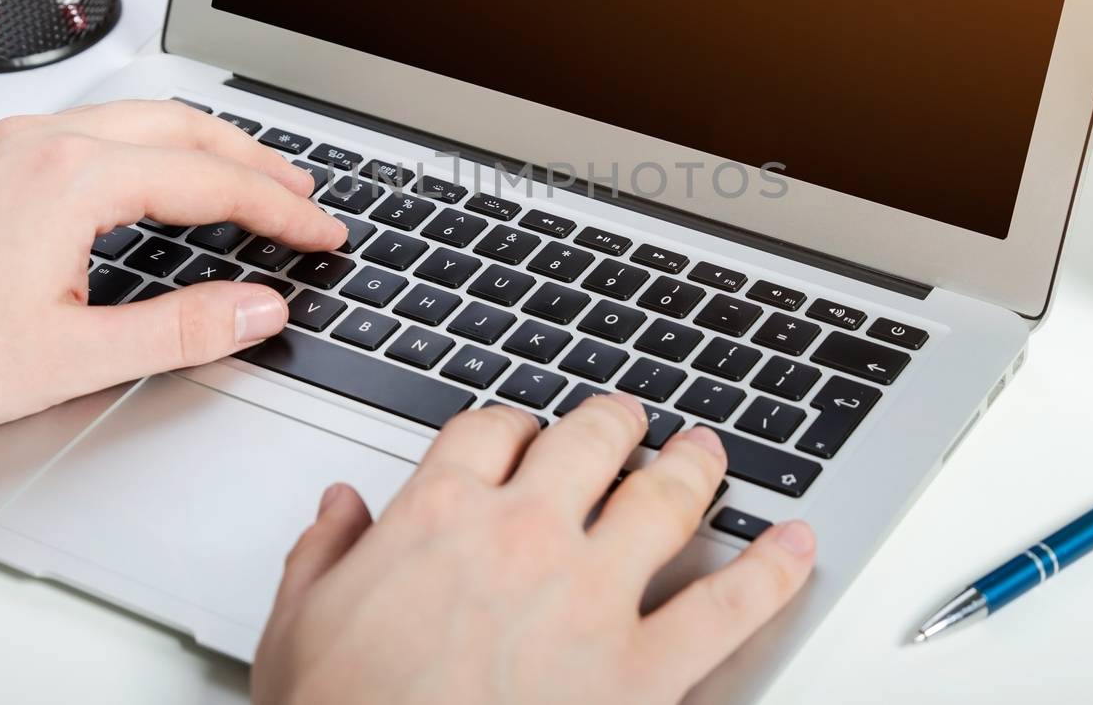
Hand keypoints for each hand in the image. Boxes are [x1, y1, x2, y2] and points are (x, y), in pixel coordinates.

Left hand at [0, 100, 346, 450]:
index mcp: (71, 180)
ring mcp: (9, 142)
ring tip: (246, 173)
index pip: (210, 181)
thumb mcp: (69, 359)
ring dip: (202, 141)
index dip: (280, 209)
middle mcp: (41, 142)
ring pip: (133, 116)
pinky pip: (90, 126)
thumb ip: (179, 331)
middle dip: (254, 157)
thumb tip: (257, 308)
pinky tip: (153, 173)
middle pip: (180, 126)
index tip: (321, 231)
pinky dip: (148, 143)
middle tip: (302, 191)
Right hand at [252, 395, 815, 704]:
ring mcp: (591, 597)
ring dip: (693, 466)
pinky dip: (772, 571)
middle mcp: (523, 537)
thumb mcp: (297, 628)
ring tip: (708, 451)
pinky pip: (726, 607)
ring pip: (664, 499)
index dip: (512, 422)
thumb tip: (339, 508)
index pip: (491, 428)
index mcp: (439, 517)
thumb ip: (323, 554)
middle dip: (614, 422)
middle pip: (588, 440)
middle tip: (628, 421)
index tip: (520, 432)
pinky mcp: (641, 670)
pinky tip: (795, 546)